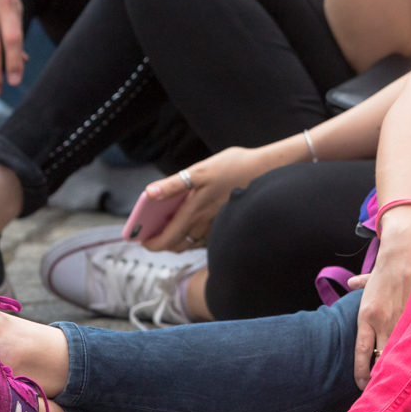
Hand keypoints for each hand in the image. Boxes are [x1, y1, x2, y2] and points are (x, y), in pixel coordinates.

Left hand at [141, 146, 273, 252]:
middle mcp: (205, 225)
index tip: (141, 239)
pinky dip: (196, 237)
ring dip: (179, 239)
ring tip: (173, 227)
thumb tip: (148, 194)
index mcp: (193, 211)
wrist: (268, 170)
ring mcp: (218, 227)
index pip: (166, 239)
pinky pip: (207, 240)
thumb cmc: (235, 166)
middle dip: (163, 242)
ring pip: (192, 243)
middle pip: (177, 245)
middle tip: (154, 233)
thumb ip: (173, 184)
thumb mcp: (201, 170)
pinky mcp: (228, 224)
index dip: (151, 243)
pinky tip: (197, 224)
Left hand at [353, 209, 410, 387]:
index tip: (364, 385)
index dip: (363, 374)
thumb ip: (361, 283)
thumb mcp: (371, 278)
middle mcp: (381, 322)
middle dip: (381, 377)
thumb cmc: (389, 265)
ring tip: (403, 383)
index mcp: (367, 316)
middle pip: (379, 358)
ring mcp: (400, 319)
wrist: (405, 250)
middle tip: (383, 391)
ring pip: (398, 352)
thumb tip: (352, 282)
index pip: (361, 354)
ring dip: (400, 366)